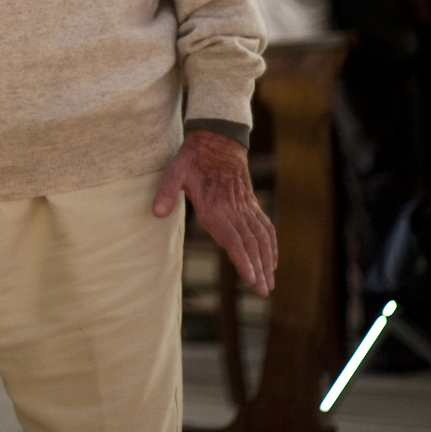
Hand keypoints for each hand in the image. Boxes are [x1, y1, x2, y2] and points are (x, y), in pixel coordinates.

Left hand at [153, 129, 276, 295]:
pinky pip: (265, 227)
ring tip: (270, 284)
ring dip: (267, 261)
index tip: (252, 279)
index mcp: (217, 206)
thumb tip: (157, 213)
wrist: (218, 140)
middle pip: (250, 244)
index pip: (234, 239)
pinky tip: (273, 260)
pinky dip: (271, 245)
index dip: (244, 260)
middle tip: (263, 292)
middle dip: (258, 269)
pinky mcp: (250, 204)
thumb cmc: (193, 158)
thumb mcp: (174, 170)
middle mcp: (235, 210)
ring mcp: (246, 208)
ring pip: (261, 238)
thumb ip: (166, 192)